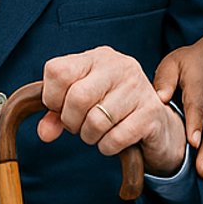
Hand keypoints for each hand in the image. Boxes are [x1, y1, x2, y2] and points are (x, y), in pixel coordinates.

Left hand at [39, 47, 186, 178]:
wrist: (158, 126)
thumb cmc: (112, 109)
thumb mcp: (81, 104)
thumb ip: (56, 114)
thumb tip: (44, 133)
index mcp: (97, 57)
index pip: (58, 71)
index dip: (51, 98)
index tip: (59, 108)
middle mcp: (120, 66)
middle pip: (77, 97)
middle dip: (70, 121)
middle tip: (78, 127)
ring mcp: (139, 87)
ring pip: (96, 120)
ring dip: (89, 136)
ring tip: (96, 133)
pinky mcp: (152, 113)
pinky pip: (115, 138)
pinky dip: (107, 146)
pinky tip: (112, 142)